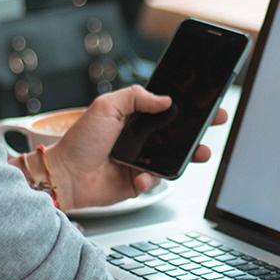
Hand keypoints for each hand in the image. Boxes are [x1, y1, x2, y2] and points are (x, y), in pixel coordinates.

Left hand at [46, 85, 226, 209]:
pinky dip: (151, 179)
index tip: (206, 102)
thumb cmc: (80, 141)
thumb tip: (164, 99)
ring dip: (188, 156)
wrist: (64, 176)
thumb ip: (135, 97)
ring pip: (172, 158)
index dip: (186, 106)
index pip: (165, 110)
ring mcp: (139, 161)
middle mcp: (138, 139)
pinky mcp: (136, 182)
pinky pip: (155, 180)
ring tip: (199, 153)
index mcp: (132, 118)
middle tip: (214, 123)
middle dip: (197, 129)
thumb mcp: (105, 107)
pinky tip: (139, 176)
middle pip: (175, 133)